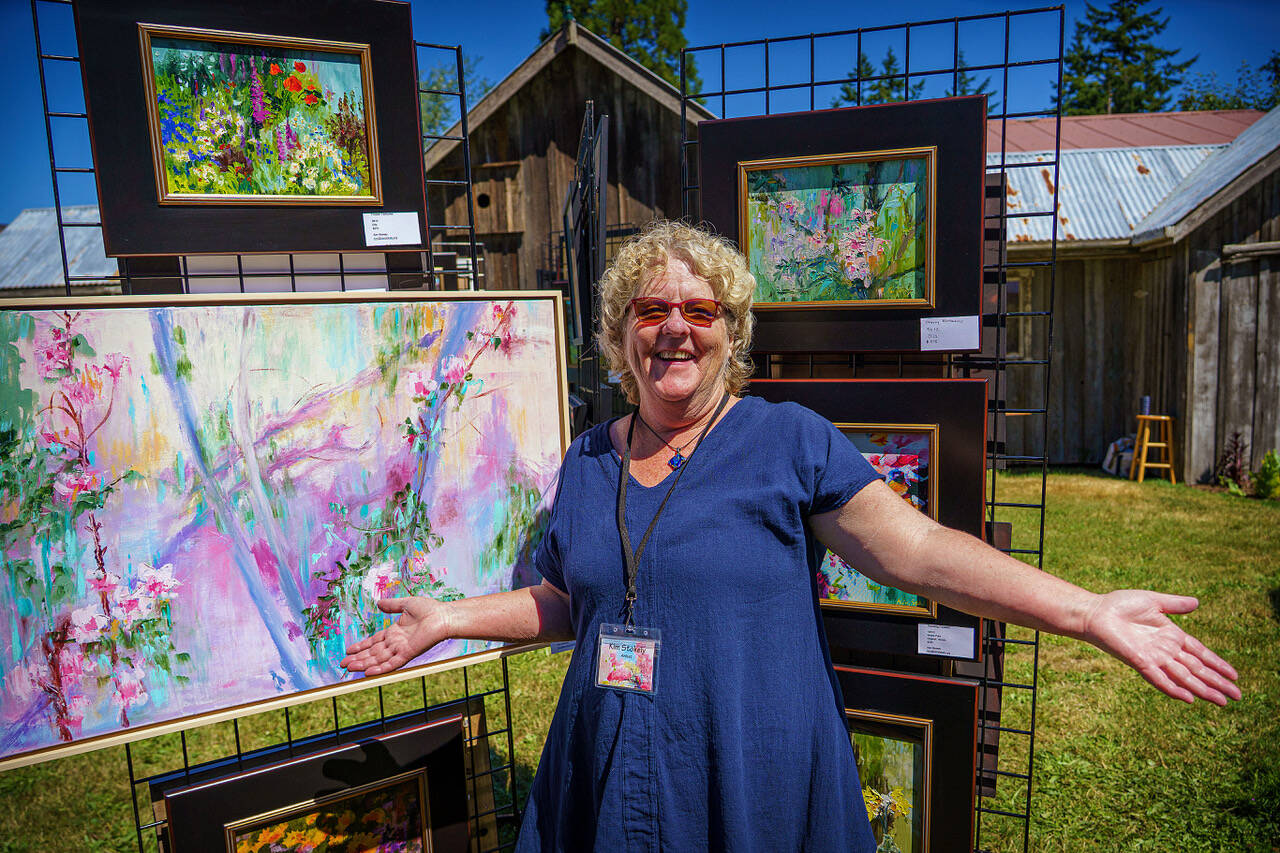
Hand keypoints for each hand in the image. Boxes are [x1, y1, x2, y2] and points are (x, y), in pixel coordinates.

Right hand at [339, 596, 450, 675]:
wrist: (444, 615)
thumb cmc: (430, 609)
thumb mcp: (406, 604)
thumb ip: (392, 606)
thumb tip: (378, 603)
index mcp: (395, 632)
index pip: (374, 641)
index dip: (361, 646)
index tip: (348, 651)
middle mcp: (396, 642)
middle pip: (373, 653)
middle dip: (358, 658)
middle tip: (343, 664)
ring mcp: (401, 648)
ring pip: (378, 659)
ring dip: (364, 664)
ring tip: (349, 668)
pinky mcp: (408, 653)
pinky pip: (392, 663)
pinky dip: (380, 669)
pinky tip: (368, 672)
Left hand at [1081, 590, 1240, 704]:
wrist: (1095, 611)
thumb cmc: (1120, 605)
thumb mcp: (1153, 601)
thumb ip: (1175, 604)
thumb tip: (1197, 602)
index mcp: (1171, 635)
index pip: (1200, 653)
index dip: (1217, 663)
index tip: (1234, 675)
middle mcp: (1165, 650)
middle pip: (1197, 669)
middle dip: (1217, 682)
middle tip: (1238, 696)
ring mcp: (1154, 657)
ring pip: (1184, 677)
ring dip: (1203, 689)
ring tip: (1222, 701)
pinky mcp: (1139, 661)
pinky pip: (1159, 678)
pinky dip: (1173, 689)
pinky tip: (1189, 699)